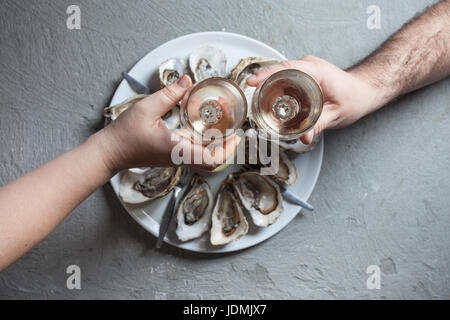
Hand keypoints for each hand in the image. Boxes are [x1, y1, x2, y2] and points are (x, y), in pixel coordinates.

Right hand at [91, 75, 239, 171]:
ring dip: (217, 144)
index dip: (226, 151)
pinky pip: (193, 150)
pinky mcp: (172, 153)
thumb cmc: (125, 135)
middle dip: (227, 147)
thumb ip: (169, 94)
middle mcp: (179, 156)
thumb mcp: (146, 108)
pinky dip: (204, 141)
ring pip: (204, 156)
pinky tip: (205, 127)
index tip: (236, 137)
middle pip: (212, 160)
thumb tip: (187, 80)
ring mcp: (176, 157)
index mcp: (176, 150)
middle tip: (236, 130)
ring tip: (226, 125)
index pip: (209, 160)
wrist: (110, 152)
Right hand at [247, 55, 380, 143]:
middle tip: (252, 103)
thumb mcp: (337, 114)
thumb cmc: (355, 97)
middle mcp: (308, 67)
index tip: (252, 82)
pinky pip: (284, 82)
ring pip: (279, 78)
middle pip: (278, 72)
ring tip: (258, 107)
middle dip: (263, 86)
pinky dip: (275, 92)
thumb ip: (319, 125)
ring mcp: (304, 71)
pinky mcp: (302, 78)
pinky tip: (270, 105)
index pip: (286, 67)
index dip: (267, 74)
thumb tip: (303, 137)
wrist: (364, 91)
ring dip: (268, 91)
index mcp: (316, 70)